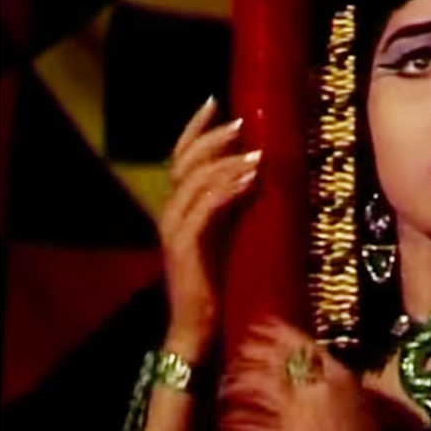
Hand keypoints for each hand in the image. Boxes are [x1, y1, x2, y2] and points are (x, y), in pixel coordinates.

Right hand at [158, 96, 260, 361]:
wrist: (198, 329)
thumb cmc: (218, 286)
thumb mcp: (228, 237)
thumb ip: (233, 207)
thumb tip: (259, 173)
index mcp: (181, 208)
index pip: (182, 158)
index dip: (196, 128)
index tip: (215, 101)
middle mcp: (171, 213)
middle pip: (186, 161)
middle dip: (213, 137)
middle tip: (241, 122)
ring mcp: (175, 229)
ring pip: (196, 181)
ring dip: (227, 162)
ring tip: (255, 152)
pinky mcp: (185, 247)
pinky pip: (206, 209)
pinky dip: (227, 189)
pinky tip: (249, 178)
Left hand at [218, 316, 425, 430]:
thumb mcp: (360, 404)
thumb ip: (336, 386)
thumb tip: (318, 375)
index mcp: (339, 377)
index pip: (304, 344)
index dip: (278, 332)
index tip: (262, 323)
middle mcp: (316, 390)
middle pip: (276, 361)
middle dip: (253, 352)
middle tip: (240, 347)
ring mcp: (299, 414)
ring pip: (259, 388)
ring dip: (240, 383)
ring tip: (229, 382)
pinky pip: (252, 426)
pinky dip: (237, 422)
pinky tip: (227, 420)